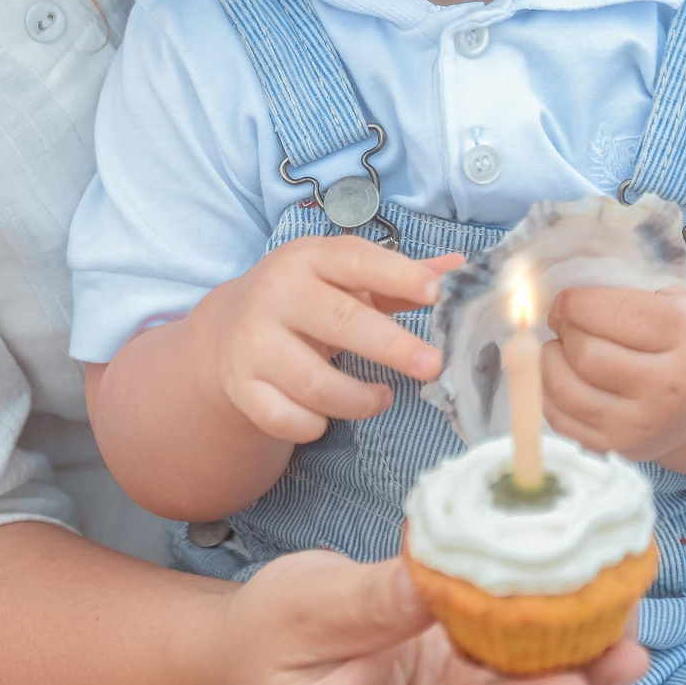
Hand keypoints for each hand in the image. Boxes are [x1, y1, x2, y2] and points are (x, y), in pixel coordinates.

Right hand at [199, 238, 456, 443]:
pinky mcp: (242, 387)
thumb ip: (397, 276)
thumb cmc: (306, 301)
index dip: (397, 274)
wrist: (226, 332)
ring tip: (382, 399)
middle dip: (392, 346)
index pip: (355, 260)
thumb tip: (459, 266)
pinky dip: (314, 425)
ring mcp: (254, 343)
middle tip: (432, 366)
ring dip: (359, 400)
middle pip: (340, 321)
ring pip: (316, 383)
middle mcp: (276, 295)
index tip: (435, 293)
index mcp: (307, 259)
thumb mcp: (343, 279)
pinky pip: (286, 419)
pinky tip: (325, 417)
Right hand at [229, 550, 647, 684]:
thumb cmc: (270, 635)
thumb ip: (372, 600)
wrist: (262, 654)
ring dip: (588, 682)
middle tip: (628, 643)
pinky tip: (602, 617)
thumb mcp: (303, 606)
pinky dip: (572, 662)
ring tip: (629, 623)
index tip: (569, 681)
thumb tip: (439, 575)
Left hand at [541, 285, 685, 462]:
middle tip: (565, 323)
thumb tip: (569, 293)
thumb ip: (632, 291)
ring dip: (550, 361)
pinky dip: (547, 393)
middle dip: (565, 330)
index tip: (568, 301)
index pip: (616, 313)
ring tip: (560, 349)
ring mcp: (643, 423)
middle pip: (587, 352)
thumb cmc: (684, 342)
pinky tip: (561, 376)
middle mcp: (670, 385)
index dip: (576, 302)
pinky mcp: (619, 447)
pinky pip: (560, 419)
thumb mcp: (678, 303)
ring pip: (566, 389)